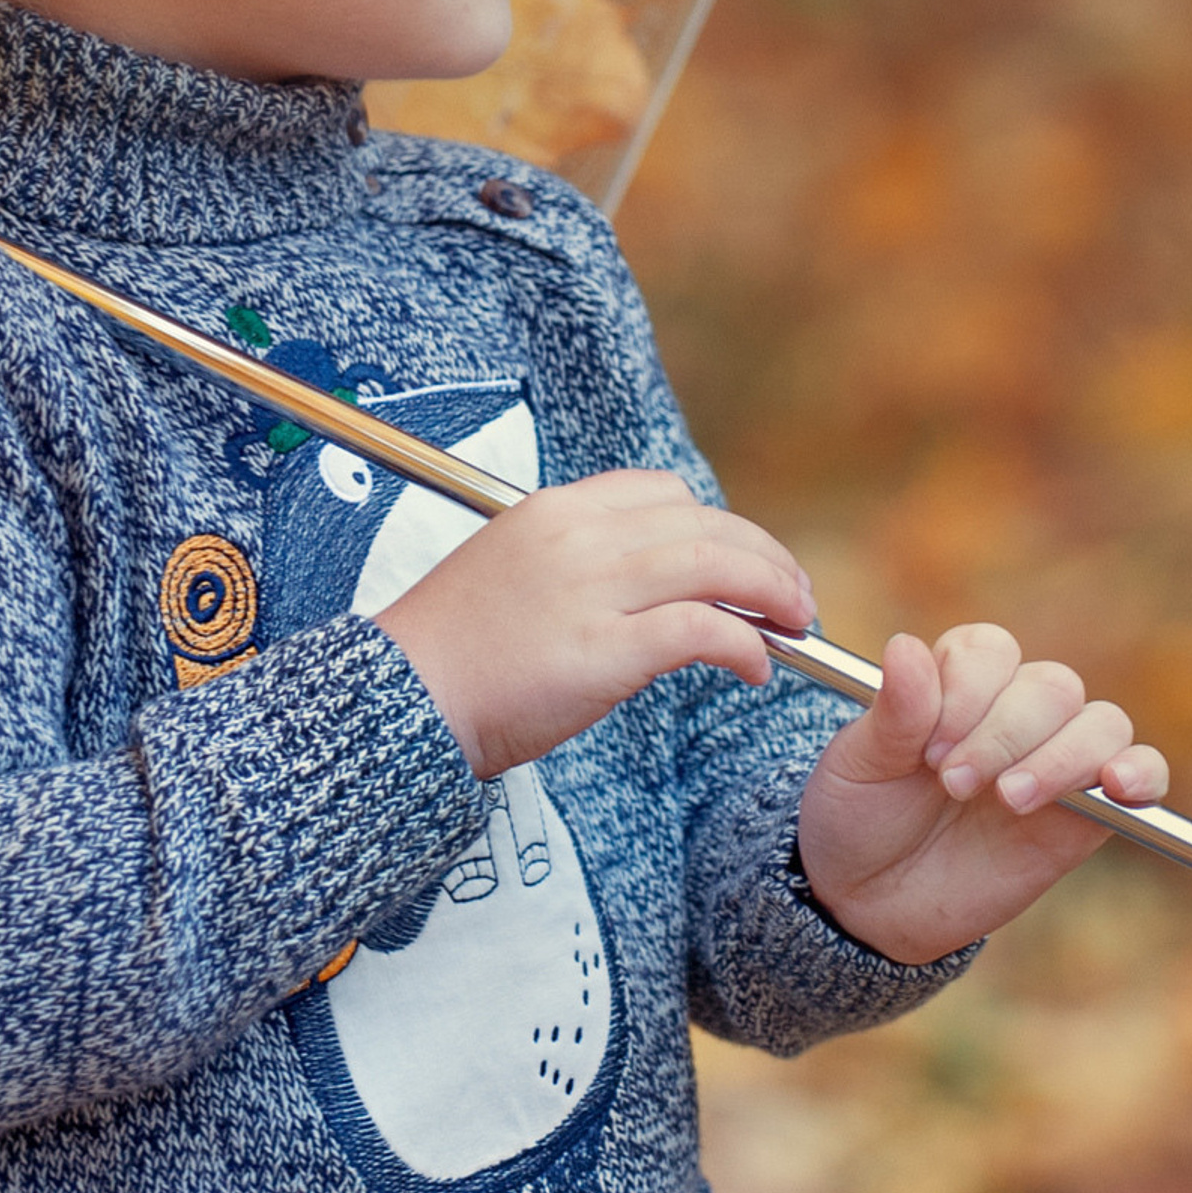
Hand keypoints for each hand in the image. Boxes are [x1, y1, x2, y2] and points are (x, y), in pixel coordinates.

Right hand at [372, 470, 814, 780]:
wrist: (398, 699)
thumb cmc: (452, 653)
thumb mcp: (510, 572)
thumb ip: (575, 565)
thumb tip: (644, 588)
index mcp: (554, 510)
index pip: (661, 493)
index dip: (717, 526)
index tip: (741, 563)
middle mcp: (578, 536)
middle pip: (703, 524)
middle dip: (764, 558)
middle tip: (793, 598)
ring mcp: (591, 590)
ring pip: (716, 566)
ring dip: (771, 593)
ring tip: (793, 626)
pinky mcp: (603, 650)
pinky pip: (701, 630)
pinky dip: (744, 645)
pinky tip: (754, 669)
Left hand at [796, 625, 1169, 964]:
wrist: (871, 899)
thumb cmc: (859, 817)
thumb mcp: (858, 765)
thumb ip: (893, 713)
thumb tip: (906, 646)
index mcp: (955, 682)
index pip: (989, 650)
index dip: (966, 692)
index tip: (929, 750)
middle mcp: (1012, 711)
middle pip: (1050, 685)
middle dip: (1003, 734)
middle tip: (954, 785)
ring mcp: (1056, 760)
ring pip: (1101, 722)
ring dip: (1062, 758)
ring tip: (1010, 800)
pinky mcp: (1089, 816)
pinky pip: (1145, 773)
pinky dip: (1143, 772)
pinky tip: (1117, 788)